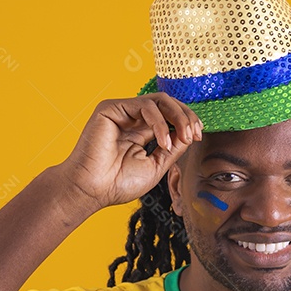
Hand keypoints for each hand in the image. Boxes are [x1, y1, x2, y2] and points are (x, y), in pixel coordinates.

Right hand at [52, 92, 202, 209]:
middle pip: (167, 104)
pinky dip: (159, 122)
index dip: (186, 122)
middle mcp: (131, 119)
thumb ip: (172, 149)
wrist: (92, 190)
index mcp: (140, 131)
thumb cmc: (118, 183)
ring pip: (159, 100)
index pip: (169, 116)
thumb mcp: (156, 166)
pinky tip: (163, 141)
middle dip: (186, 116)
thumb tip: (190, 134)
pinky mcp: (111, 108)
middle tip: (195, 134)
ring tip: (184, 137)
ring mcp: (121, 112)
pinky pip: (145, 106)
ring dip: (178, 117)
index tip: (198, 137)